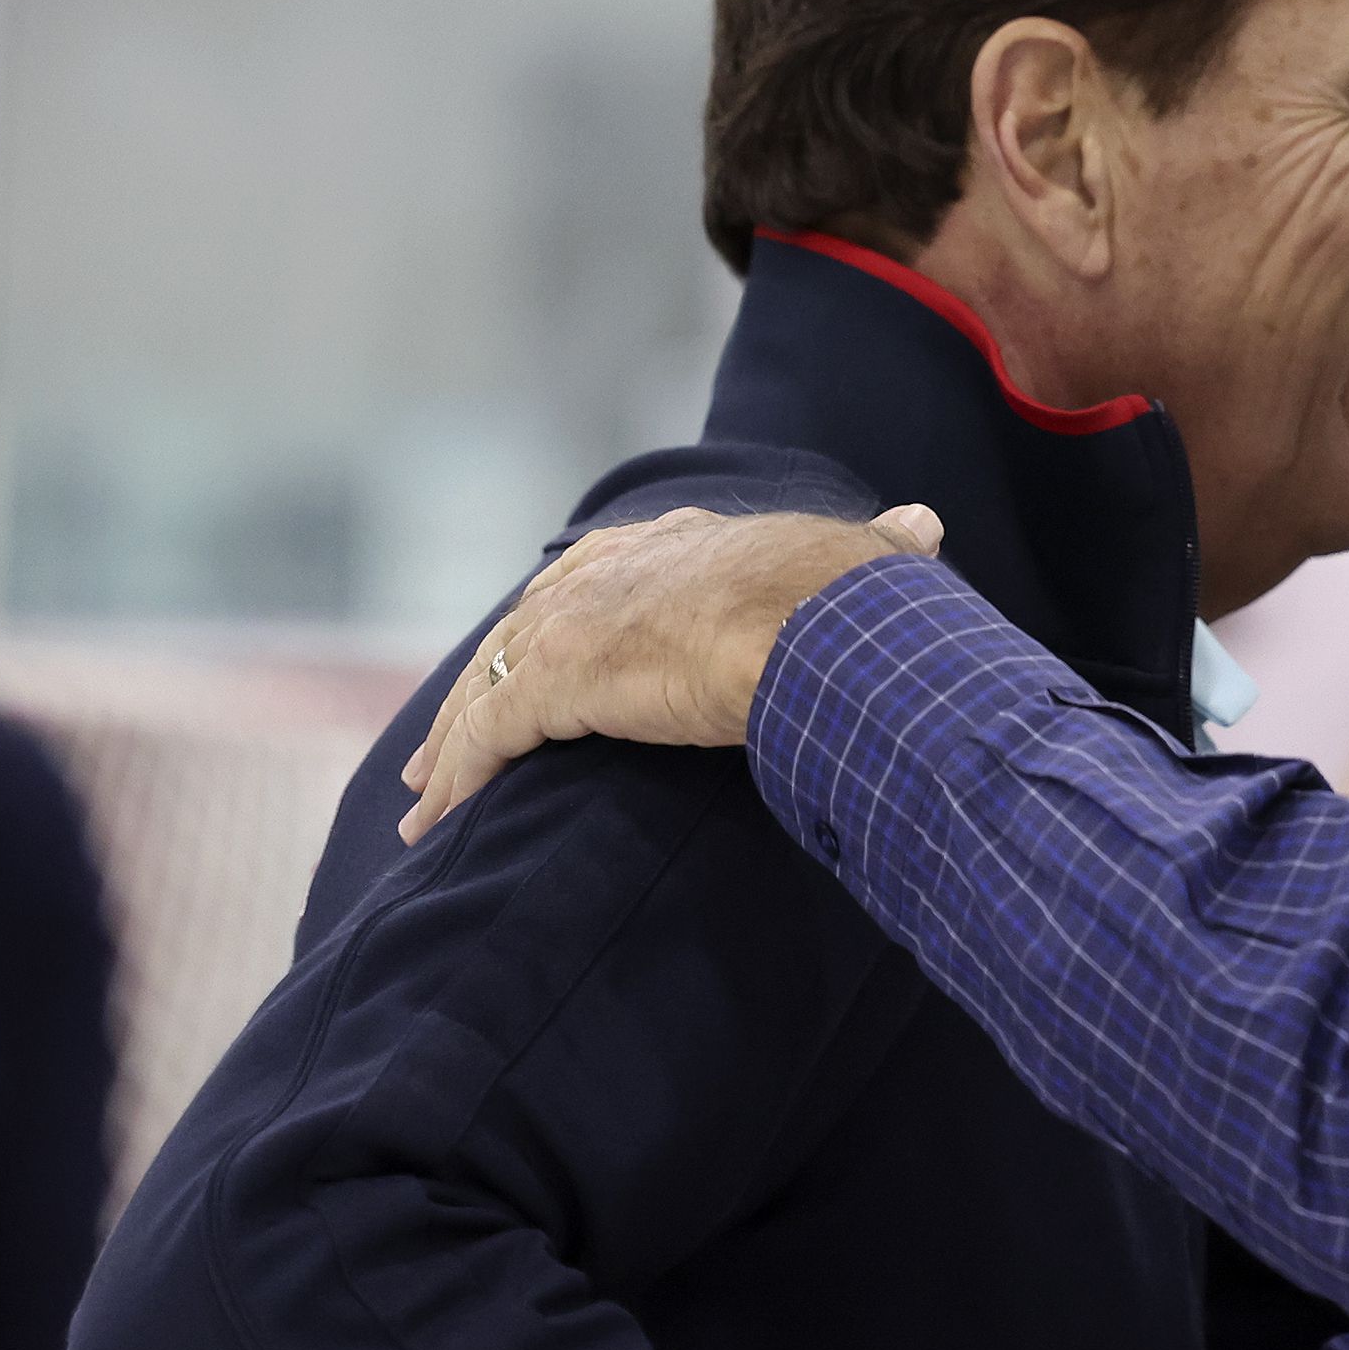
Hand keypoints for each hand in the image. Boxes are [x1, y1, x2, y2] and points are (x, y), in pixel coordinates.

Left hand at [398, 502, 944, 842]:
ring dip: (451, 748)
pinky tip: (435, 823)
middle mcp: (608, 575)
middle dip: (483, 688)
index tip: (541, 650)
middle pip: (521, 634)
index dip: (564, 619)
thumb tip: (925, 525)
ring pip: (487, 689)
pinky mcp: (553, 679)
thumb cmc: (847, 596)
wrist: (816, 618)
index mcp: (675, 547)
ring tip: (424, 801)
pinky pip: (485, 739)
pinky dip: (456, 783)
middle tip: (447, 744)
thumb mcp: (860, 566)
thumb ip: (879, 548)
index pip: (596, 579)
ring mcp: (573, 625)